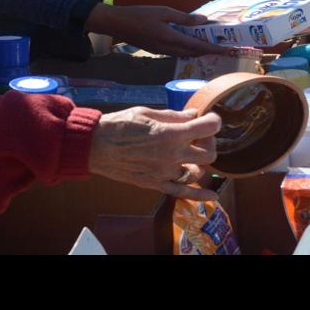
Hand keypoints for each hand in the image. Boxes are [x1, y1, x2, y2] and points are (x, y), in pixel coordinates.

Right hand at [85, 4, 238, 56]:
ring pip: (185, 54)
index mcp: (171, 38)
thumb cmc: (140, 14)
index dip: (214, 49)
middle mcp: (168, 49)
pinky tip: (191, 44)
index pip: (198, 46)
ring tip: (211, 46)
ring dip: (199, 52)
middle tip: (223, 48)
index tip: (228, 50)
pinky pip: (177, 53)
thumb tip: (203, 21)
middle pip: (194, 53)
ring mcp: (162, 52)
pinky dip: (187, 50)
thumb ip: (184, 18)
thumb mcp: (164, 12)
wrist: (118, 24)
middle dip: (209, 52)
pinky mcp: (157, 51)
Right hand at [88, 107, 222, 198]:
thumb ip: (174, 116)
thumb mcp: (147, 113)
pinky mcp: (156, 184)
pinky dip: (200, 196)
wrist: (95, 146)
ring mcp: (165, 172)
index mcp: (171, 134)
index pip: (208, 128)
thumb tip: (194, 115)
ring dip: (200, 163)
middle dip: (209, 143)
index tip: (210, 119)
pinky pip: (183, 193)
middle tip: (199, 137)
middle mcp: (172, 155)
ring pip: (198, 173)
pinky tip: (213, 196)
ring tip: (192, 155)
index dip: (214, 121)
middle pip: (209, 154)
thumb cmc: (119, 125)